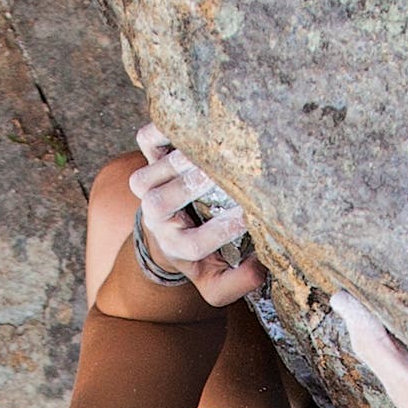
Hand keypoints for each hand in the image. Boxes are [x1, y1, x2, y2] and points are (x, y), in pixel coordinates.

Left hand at [130, 126, 266, 306]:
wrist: (170, 229)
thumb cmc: (204, 254)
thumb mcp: (218, 281)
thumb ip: (240, 281)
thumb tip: (261, 267)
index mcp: (176, 248)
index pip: (193, 243)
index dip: (220, 231)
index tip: (248, 215)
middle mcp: (158, 218)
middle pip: (158, 205)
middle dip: (190, 188)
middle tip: (222, 175)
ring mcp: (149, 187)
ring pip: (146, 177)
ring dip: (177, 162)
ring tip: (211, 151)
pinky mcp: (149, 158)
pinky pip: (146, 141)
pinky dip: (162, 130)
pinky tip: (192, 126)